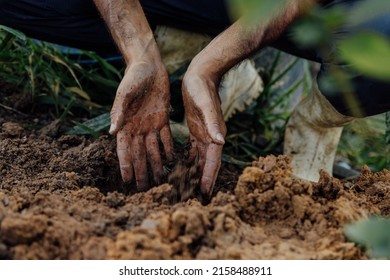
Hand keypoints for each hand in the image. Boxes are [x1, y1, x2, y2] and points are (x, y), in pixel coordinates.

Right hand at [110, 61, 173, 190]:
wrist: (149, 65)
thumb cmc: (133, 77)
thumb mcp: (125, 93)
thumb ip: (119, 111)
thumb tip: (112, 132)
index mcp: (125, 123)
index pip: (124, 149)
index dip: (125, 165)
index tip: (126, 181)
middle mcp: (137, 128)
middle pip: (139, 154)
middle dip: (141, 171)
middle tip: (144, 189)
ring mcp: (150, 125)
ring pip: (153, 149)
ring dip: (156, 164)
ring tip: (160, 180)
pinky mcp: (162, 119)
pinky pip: (166, 138)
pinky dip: (169, 149)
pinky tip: (173, 161)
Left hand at [182, 71, 226, 197]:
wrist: (201, 76)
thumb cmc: (203, 89)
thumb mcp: (205, 105)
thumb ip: (212, 123)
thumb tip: (221, 141)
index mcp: (214, 135)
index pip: (213, 161)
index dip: (209, 177)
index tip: (205, 194)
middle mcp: (211, 138)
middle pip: (207, 164)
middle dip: (203, 180)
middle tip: (196, 198)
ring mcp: (203, 135)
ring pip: (200, 159)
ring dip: (196, 173)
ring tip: (189, 188)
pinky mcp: (196, 130)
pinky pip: (193, 150)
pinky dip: (189, 161)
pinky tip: (182, 169)